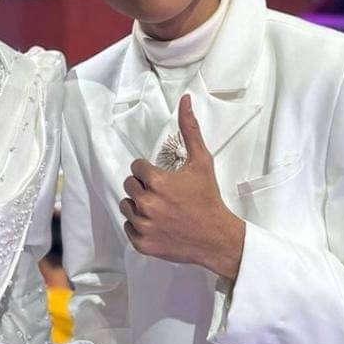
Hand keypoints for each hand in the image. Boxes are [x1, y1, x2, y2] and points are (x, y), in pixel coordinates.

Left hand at [119, 94, 244, 278]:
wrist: (216, 237)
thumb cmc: (208, 198)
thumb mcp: (202, 161)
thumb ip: (190, 130)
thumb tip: (184, 100)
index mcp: (157, 182)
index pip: (136, 167)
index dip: (149, 171)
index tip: (163, 178)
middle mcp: (146, 203)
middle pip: (129, 185)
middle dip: (143, 187)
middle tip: (163, 194)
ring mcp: (143, 225)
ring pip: (126, 206)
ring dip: (138, 205)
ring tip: (159, 208)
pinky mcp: (142, 243)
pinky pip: (129, 228)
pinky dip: (140, 226)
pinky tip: (158, 224)